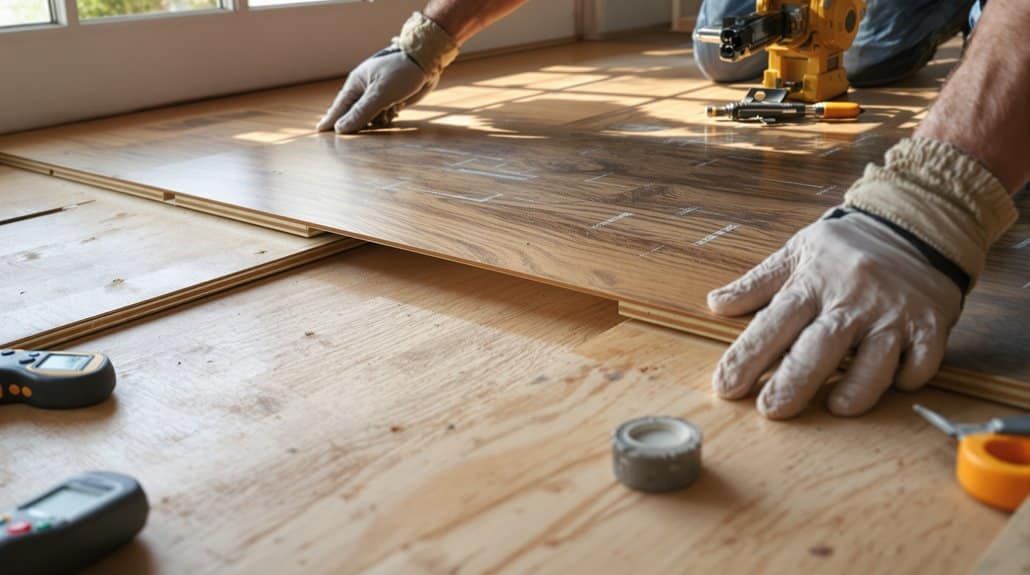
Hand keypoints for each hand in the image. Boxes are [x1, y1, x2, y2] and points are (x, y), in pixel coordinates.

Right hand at [316, 47, 437, 133]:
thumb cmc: (402, 72)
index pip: (338, 106)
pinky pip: (382, 115)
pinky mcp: (390, 99)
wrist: (426, 60)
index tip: (319, 132)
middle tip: (355, 136)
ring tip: (388, 112)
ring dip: (377, 120)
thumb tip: (340, 129)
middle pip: (353, 114)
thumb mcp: (380, 93)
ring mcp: (377, 95)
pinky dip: (387, 117)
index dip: (330, 120)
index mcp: (356, 84)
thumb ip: (361, 112)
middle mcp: (364, 90)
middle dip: (356, 124)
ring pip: (369, 117)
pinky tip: (395, 112)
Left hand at [707, 209, 962, 418]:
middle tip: (770, 410)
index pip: (773, 323)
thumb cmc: (846, 245)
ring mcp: (893, 312)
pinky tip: (896, 385)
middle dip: (793, 381)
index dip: (748, 356)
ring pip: (876, 358)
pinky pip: (923, 357)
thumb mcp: (797, 252)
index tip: (726, 386)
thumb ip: (757, 283)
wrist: (914, 220)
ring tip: (836, 408)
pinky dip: (910, 375)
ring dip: (857, 387)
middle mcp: (851, 299)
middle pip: (820, 346)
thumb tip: (715, 304)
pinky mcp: (930, 323)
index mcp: (813, 282)